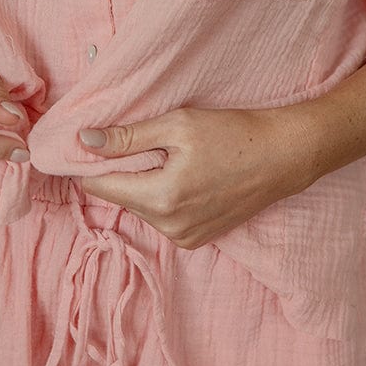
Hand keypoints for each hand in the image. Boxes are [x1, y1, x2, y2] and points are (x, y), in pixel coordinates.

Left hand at [79, 106, 315, 248]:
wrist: (282, 156)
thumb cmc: (231, 134)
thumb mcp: (177, 125)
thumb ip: (127, 137)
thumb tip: (83, 141)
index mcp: (160, 198)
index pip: (100, 185)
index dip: (93, 161)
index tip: (98, 139)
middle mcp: (169, 227)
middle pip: (121, 196)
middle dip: (124, 169)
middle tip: (147, 140)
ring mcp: (184, 238)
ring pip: (141, 206)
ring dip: (144, 182)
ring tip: (172, 156)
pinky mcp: (197, 240)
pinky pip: (162, 216)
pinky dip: (163, 195)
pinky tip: (186, 174)